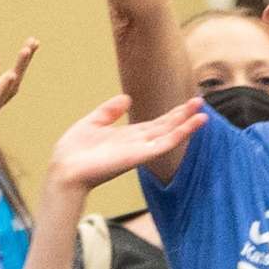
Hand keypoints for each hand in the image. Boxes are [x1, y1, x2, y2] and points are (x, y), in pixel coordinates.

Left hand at [44, 94, 205, 195]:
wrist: (65, 169)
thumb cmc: (73, 151)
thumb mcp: (92, 122)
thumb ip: (109, 111)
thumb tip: (127, 99)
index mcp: (128, 137)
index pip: (155, 124)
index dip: (171, 114)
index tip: (186, 104)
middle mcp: (137, 144)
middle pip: (166, 128)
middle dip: (183, 116)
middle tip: (200, 102)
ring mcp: (140, 151)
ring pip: (169, 136)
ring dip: (186, 125)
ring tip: (203, 114)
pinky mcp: (140, 156)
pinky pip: (164, 144)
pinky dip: (180, 135)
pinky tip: (193, 126)